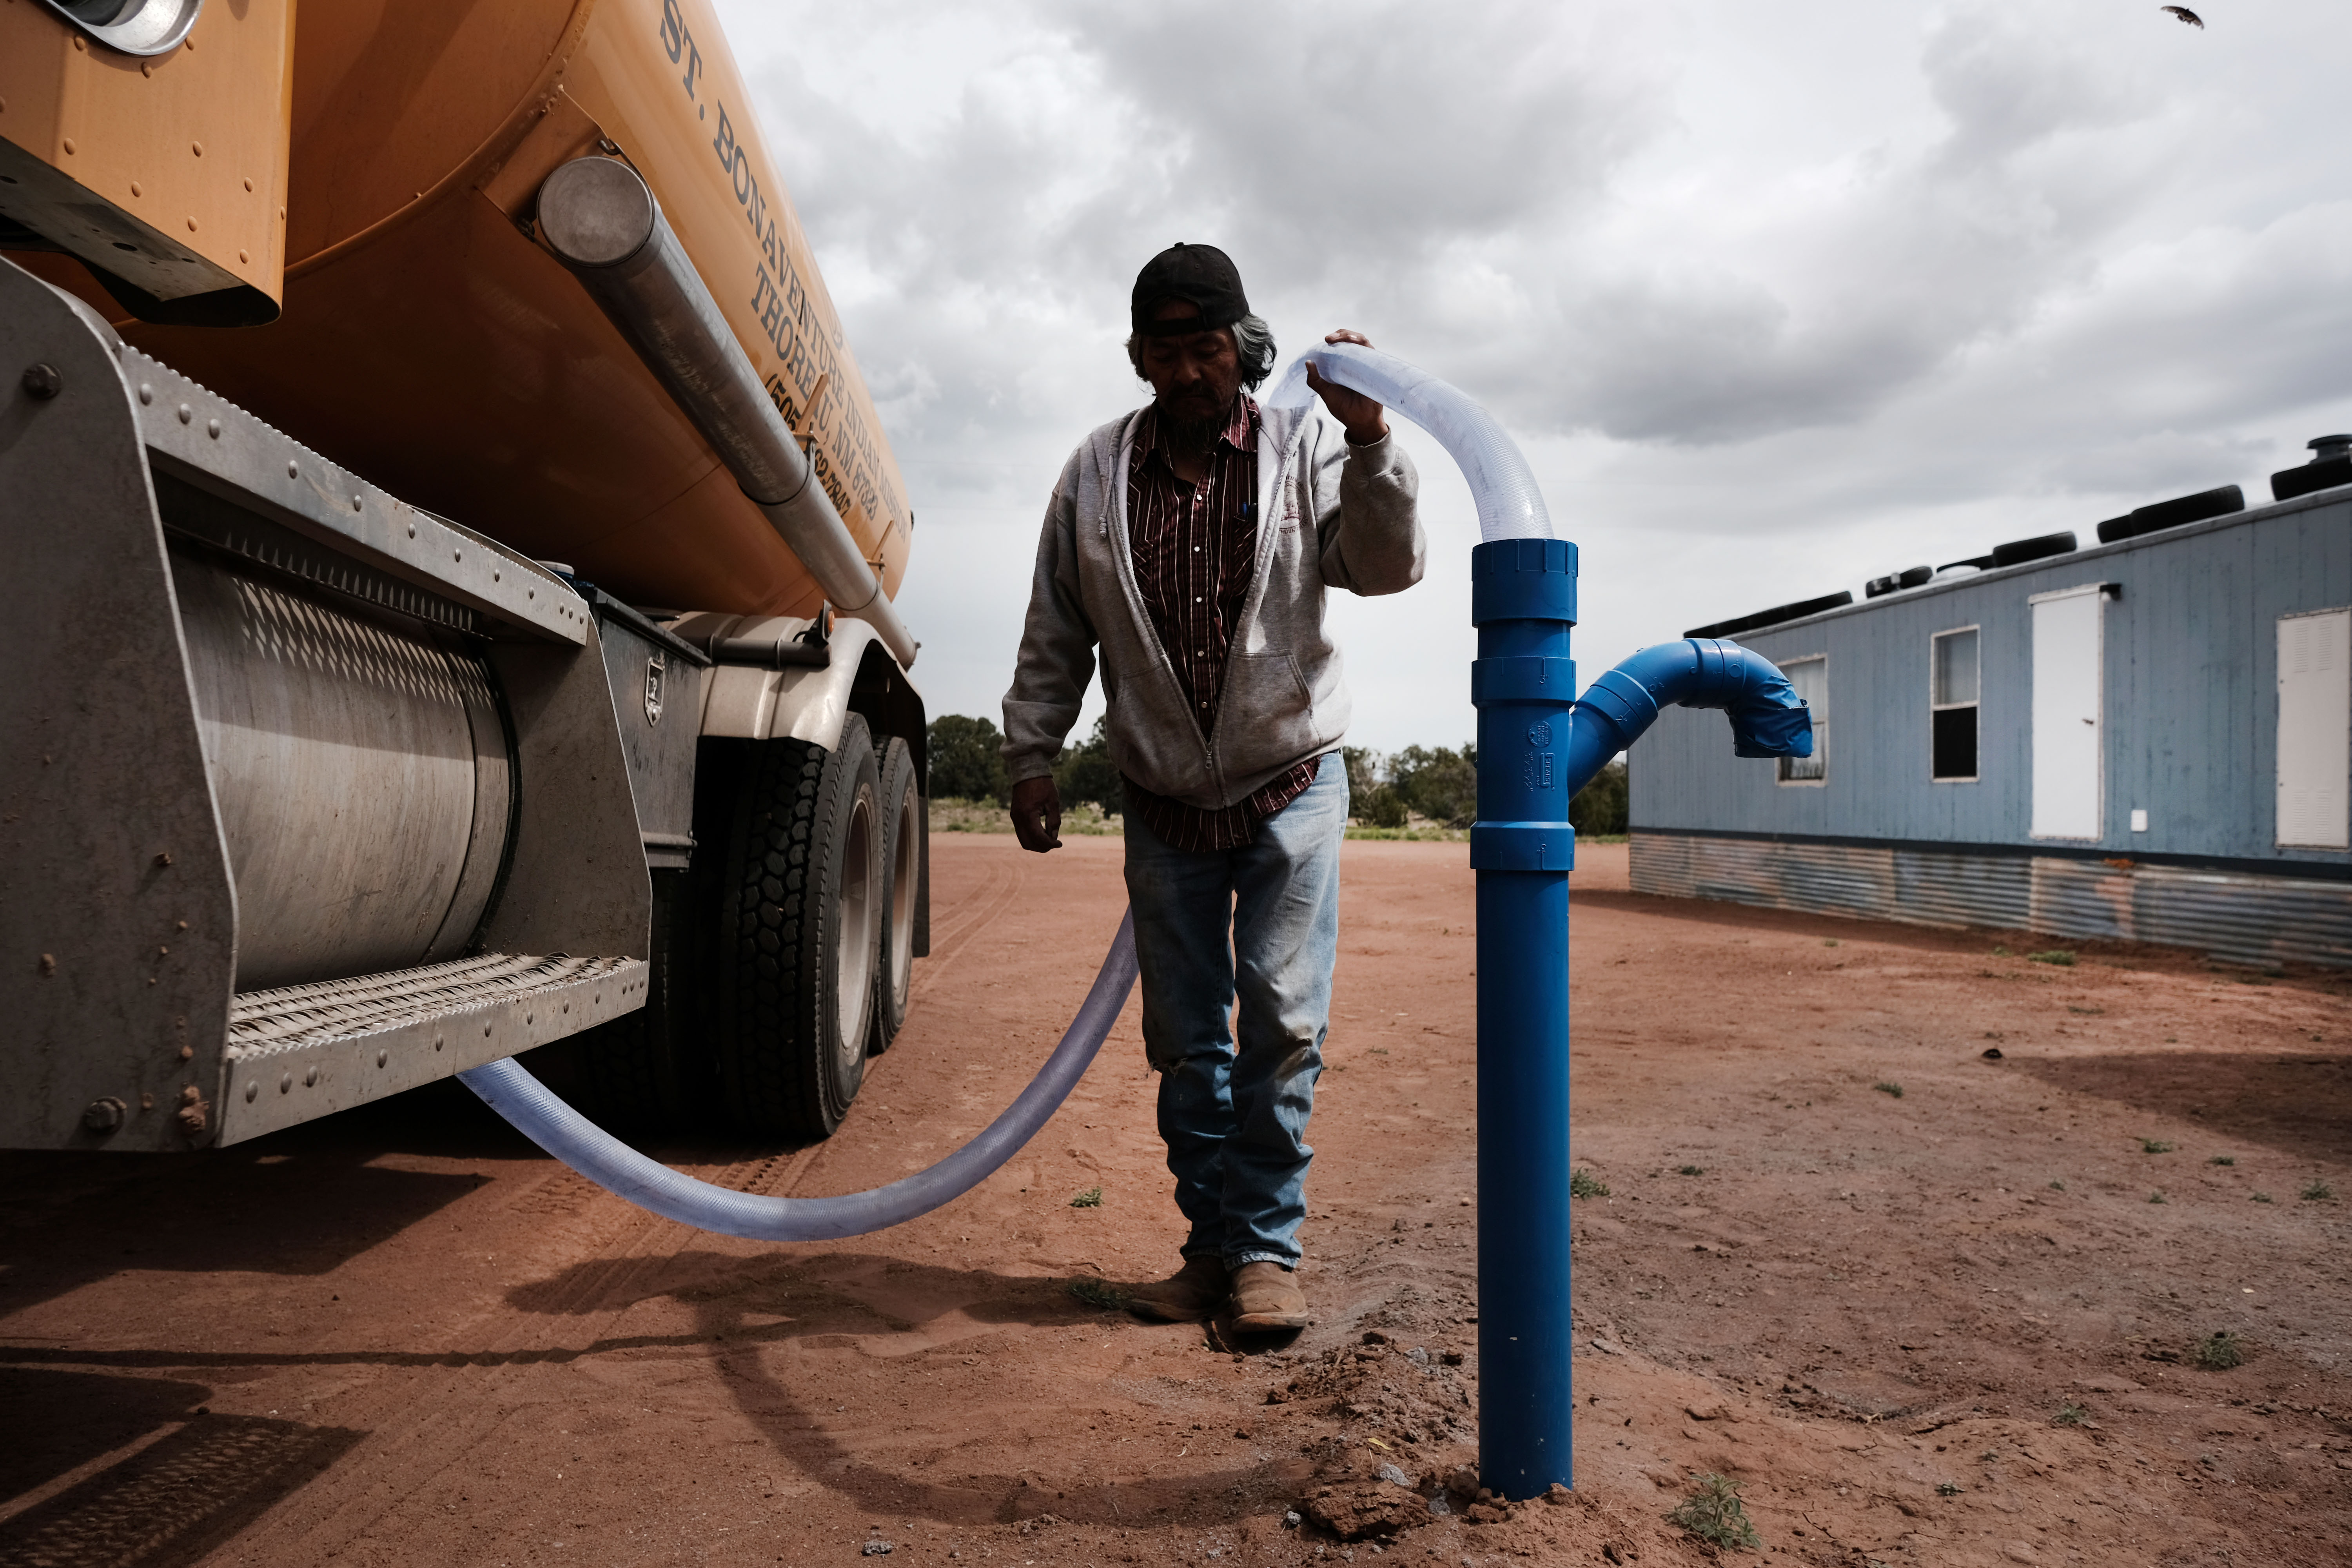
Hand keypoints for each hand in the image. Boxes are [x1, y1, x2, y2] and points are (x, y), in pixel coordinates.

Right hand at [1009, 774, 1062, 852]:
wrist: (1028, 772)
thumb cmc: (1043, 785)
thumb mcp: (1053, 803)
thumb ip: (1054, 821)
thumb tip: (1054, 837)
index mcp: (1028, 814)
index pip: (1038, 837)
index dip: (1049, 844)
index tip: (1060, 844)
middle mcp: (1018, 818)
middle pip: (1028, 844)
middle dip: (1042, 847)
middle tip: (1054, 843)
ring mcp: (1014, 817)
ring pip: (1023, 840)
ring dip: (1036, 843)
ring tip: (1049, 838)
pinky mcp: (1014, 816)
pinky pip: (1022, 833)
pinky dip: (1032, 836)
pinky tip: (1042, 831)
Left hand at [1306, 329, 1388, 444]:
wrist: (1358, 422)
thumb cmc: (1344, 408)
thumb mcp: (1325, 392)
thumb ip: (1315, 380)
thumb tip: (1308, 363)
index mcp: (1345, 364)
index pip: (1342, 344)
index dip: (1335, 338)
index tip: (1325, 340)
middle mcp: (1357, 362)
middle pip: (1353, 339)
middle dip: (1341, 334)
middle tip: (1329, 339)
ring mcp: (1368, 366)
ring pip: (1363, 343)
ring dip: (1352, 337)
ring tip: (1341, 338)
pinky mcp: (1375, 371)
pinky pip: (1373, 354)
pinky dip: (1365, 347)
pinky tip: (1356, 345)